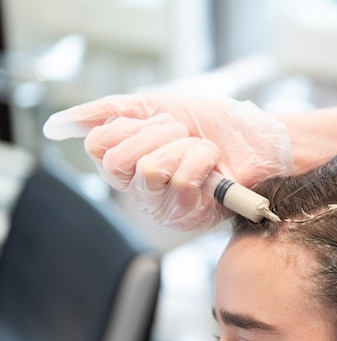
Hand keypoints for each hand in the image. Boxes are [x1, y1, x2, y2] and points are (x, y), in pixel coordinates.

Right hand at [43, 94, 292, 229]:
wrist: (257, 136)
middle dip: (158, 135)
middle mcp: (141, 190)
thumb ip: (110, 113)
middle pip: (118, 163)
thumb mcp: (158, 106)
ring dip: (184, 146)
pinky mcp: (191, 217)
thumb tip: (58, 125)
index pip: (99, 148)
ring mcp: (165, 206)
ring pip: (150, 170)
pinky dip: (202, 160)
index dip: (130, 127)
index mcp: (129, 164)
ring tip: (202, 150)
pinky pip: (182, 183)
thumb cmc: (213, 124)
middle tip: (183, 135)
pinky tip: (214, 166)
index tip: (161, 120)